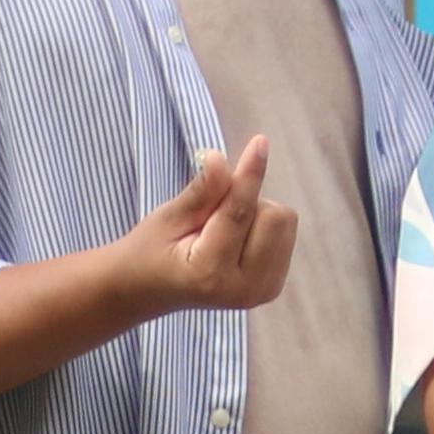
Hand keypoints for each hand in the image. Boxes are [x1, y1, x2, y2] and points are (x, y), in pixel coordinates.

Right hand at [125, 138, 298, 316]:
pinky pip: (285, 234)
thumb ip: (200, 191)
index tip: (260, 141)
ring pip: (283, 222)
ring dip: (255, 213)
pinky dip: (262, 226)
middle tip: (211, 217)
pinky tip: (234, 242)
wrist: (147, 289)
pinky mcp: (274, 287)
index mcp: (211, 272)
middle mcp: (244, 289)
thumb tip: (220, 158)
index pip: (239, 212)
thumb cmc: (151, 249)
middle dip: (245, 200)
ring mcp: (263, 292)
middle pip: (273, 215)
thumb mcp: (167, 217)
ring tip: (219, 232)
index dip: (250, 173)